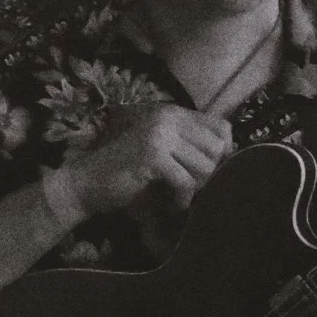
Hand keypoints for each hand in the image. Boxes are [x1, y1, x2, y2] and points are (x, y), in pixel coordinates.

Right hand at [53, 103, 233, 223]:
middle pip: (218, 148)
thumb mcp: (163, 153)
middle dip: (207, 174)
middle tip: (186, 188)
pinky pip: (186, 182)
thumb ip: (190, 148)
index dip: (222, 153)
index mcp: (171, 112)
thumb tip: (231, 158)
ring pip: (205, 166)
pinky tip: (168, 204)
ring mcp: (159, 133)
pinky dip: (180, 200)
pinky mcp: (153, 154)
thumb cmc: (125, 172)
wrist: (85, 183)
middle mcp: (167, 116)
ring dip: (194, 189)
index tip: (205, 172)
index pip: (222, 127)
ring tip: (175, 195)